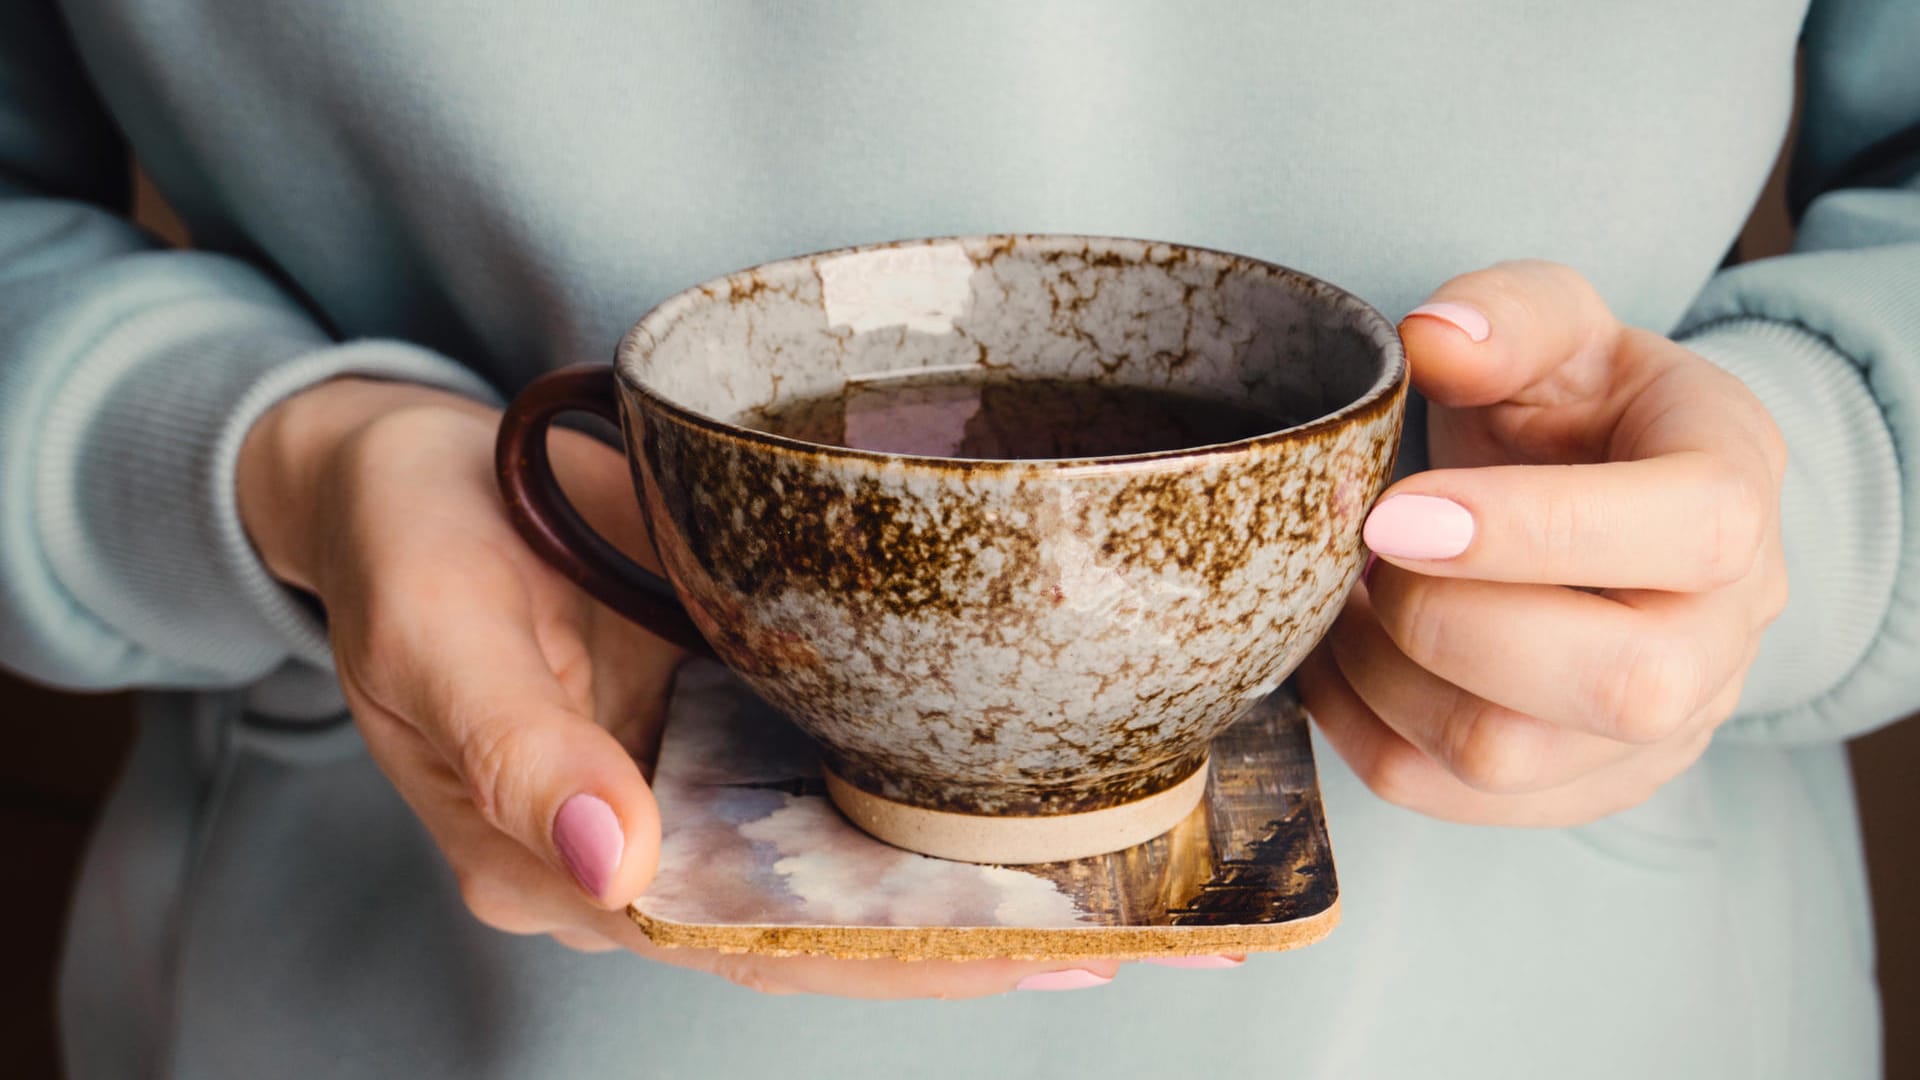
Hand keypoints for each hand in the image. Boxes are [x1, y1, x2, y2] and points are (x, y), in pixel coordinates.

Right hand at [236, 378, 1127, 995]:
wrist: (407, 464)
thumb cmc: (405, 544)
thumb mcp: (437, 638)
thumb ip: (521, 755)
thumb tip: (620, 866)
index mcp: (574, 863)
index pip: (752, 941)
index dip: (890, 957)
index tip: (1026, 952)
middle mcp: (661, 837)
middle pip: (833, 917)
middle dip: (984, 932)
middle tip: (1148, 928)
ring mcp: (707, 770)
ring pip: (857, 849)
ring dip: (988, 864)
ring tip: (1141, 870)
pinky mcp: (739, 697)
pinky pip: (850, 754)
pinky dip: (944, 773)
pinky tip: (1047, 770)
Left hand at [1296, 261, 1788, 826]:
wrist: (1605, 496)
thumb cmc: (1580, 407)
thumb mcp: (1560, 326)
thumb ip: (1507, 314)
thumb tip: (1433, 339)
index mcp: (1735, 486)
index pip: (1689, 530)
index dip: (1533, 530)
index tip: (1395, 512)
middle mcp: (1724, 630)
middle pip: (1618, 683)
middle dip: (1447, 621)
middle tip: (1374, 552)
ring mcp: (1662, 729)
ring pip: (1510, 757)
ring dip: (1384, 675)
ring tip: (1352, 593)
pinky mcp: (1582, 784)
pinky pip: (1449, 798)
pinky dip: (1361, 727)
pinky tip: (1346, 652)